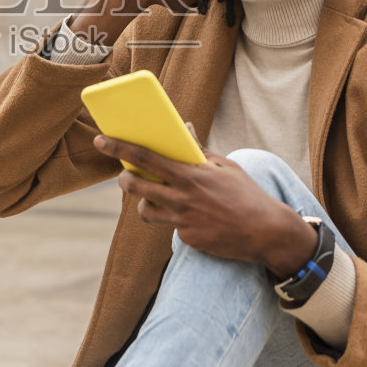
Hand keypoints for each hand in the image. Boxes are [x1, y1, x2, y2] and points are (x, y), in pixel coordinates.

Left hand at [97, 127, 318, 275]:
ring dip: (144, 202)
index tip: (100, 140)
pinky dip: (172, 218)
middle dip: (123, 180)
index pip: (145, 157)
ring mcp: (182, 220)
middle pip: (134, 187)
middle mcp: (181, 198)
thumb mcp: (225, 166)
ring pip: (145, 210)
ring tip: (154, 196)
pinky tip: (189, 215)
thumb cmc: (246, 194)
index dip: (119, 148)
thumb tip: (184, 128)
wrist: (266, 232)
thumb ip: (199, 150)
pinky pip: (169, 225)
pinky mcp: (187, 238)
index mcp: (189, 174)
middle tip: (124, 176)